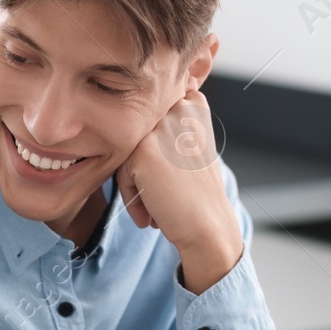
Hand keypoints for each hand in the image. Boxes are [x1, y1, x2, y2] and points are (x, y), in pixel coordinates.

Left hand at [115, 89, 243, 293]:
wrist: (209, 228)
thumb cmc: (198, 194)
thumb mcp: (189, 147)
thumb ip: (165, 128)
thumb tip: (121, 121)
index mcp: (193, 102)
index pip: (150, 120)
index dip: (155, 153)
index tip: (171, 175)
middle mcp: (178, 108)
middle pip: (137, 136)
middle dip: (143, 169)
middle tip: (165, 195)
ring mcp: (161, 128)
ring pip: (126, 153)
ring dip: (136, 184)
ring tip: (158, 206)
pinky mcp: (144, 150)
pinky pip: (121, 173)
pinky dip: (132, 198)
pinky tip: (152, 214)